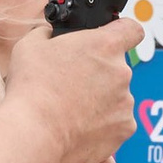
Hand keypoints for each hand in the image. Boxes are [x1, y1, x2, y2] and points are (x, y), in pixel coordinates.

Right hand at [5, 14, 141, 162]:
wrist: (35, 133)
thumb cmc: (32, 88)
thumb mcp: (30, 45)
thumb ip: (47, 33)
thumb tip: (48, 33)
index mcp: (106, 45)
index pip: (131, 30)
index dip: (122, 33)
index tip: (111, 40)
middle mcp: (122, 72)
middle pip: (117, 68)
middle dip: (99, 74)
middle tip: (72, 84)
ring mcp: (126, 103)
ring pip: (116, 97)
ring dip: (100, 100)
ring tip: (72, 109)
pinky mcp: (124, 129)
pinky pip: (116, 123)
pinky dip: (102, 125)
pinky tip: (79, 127)